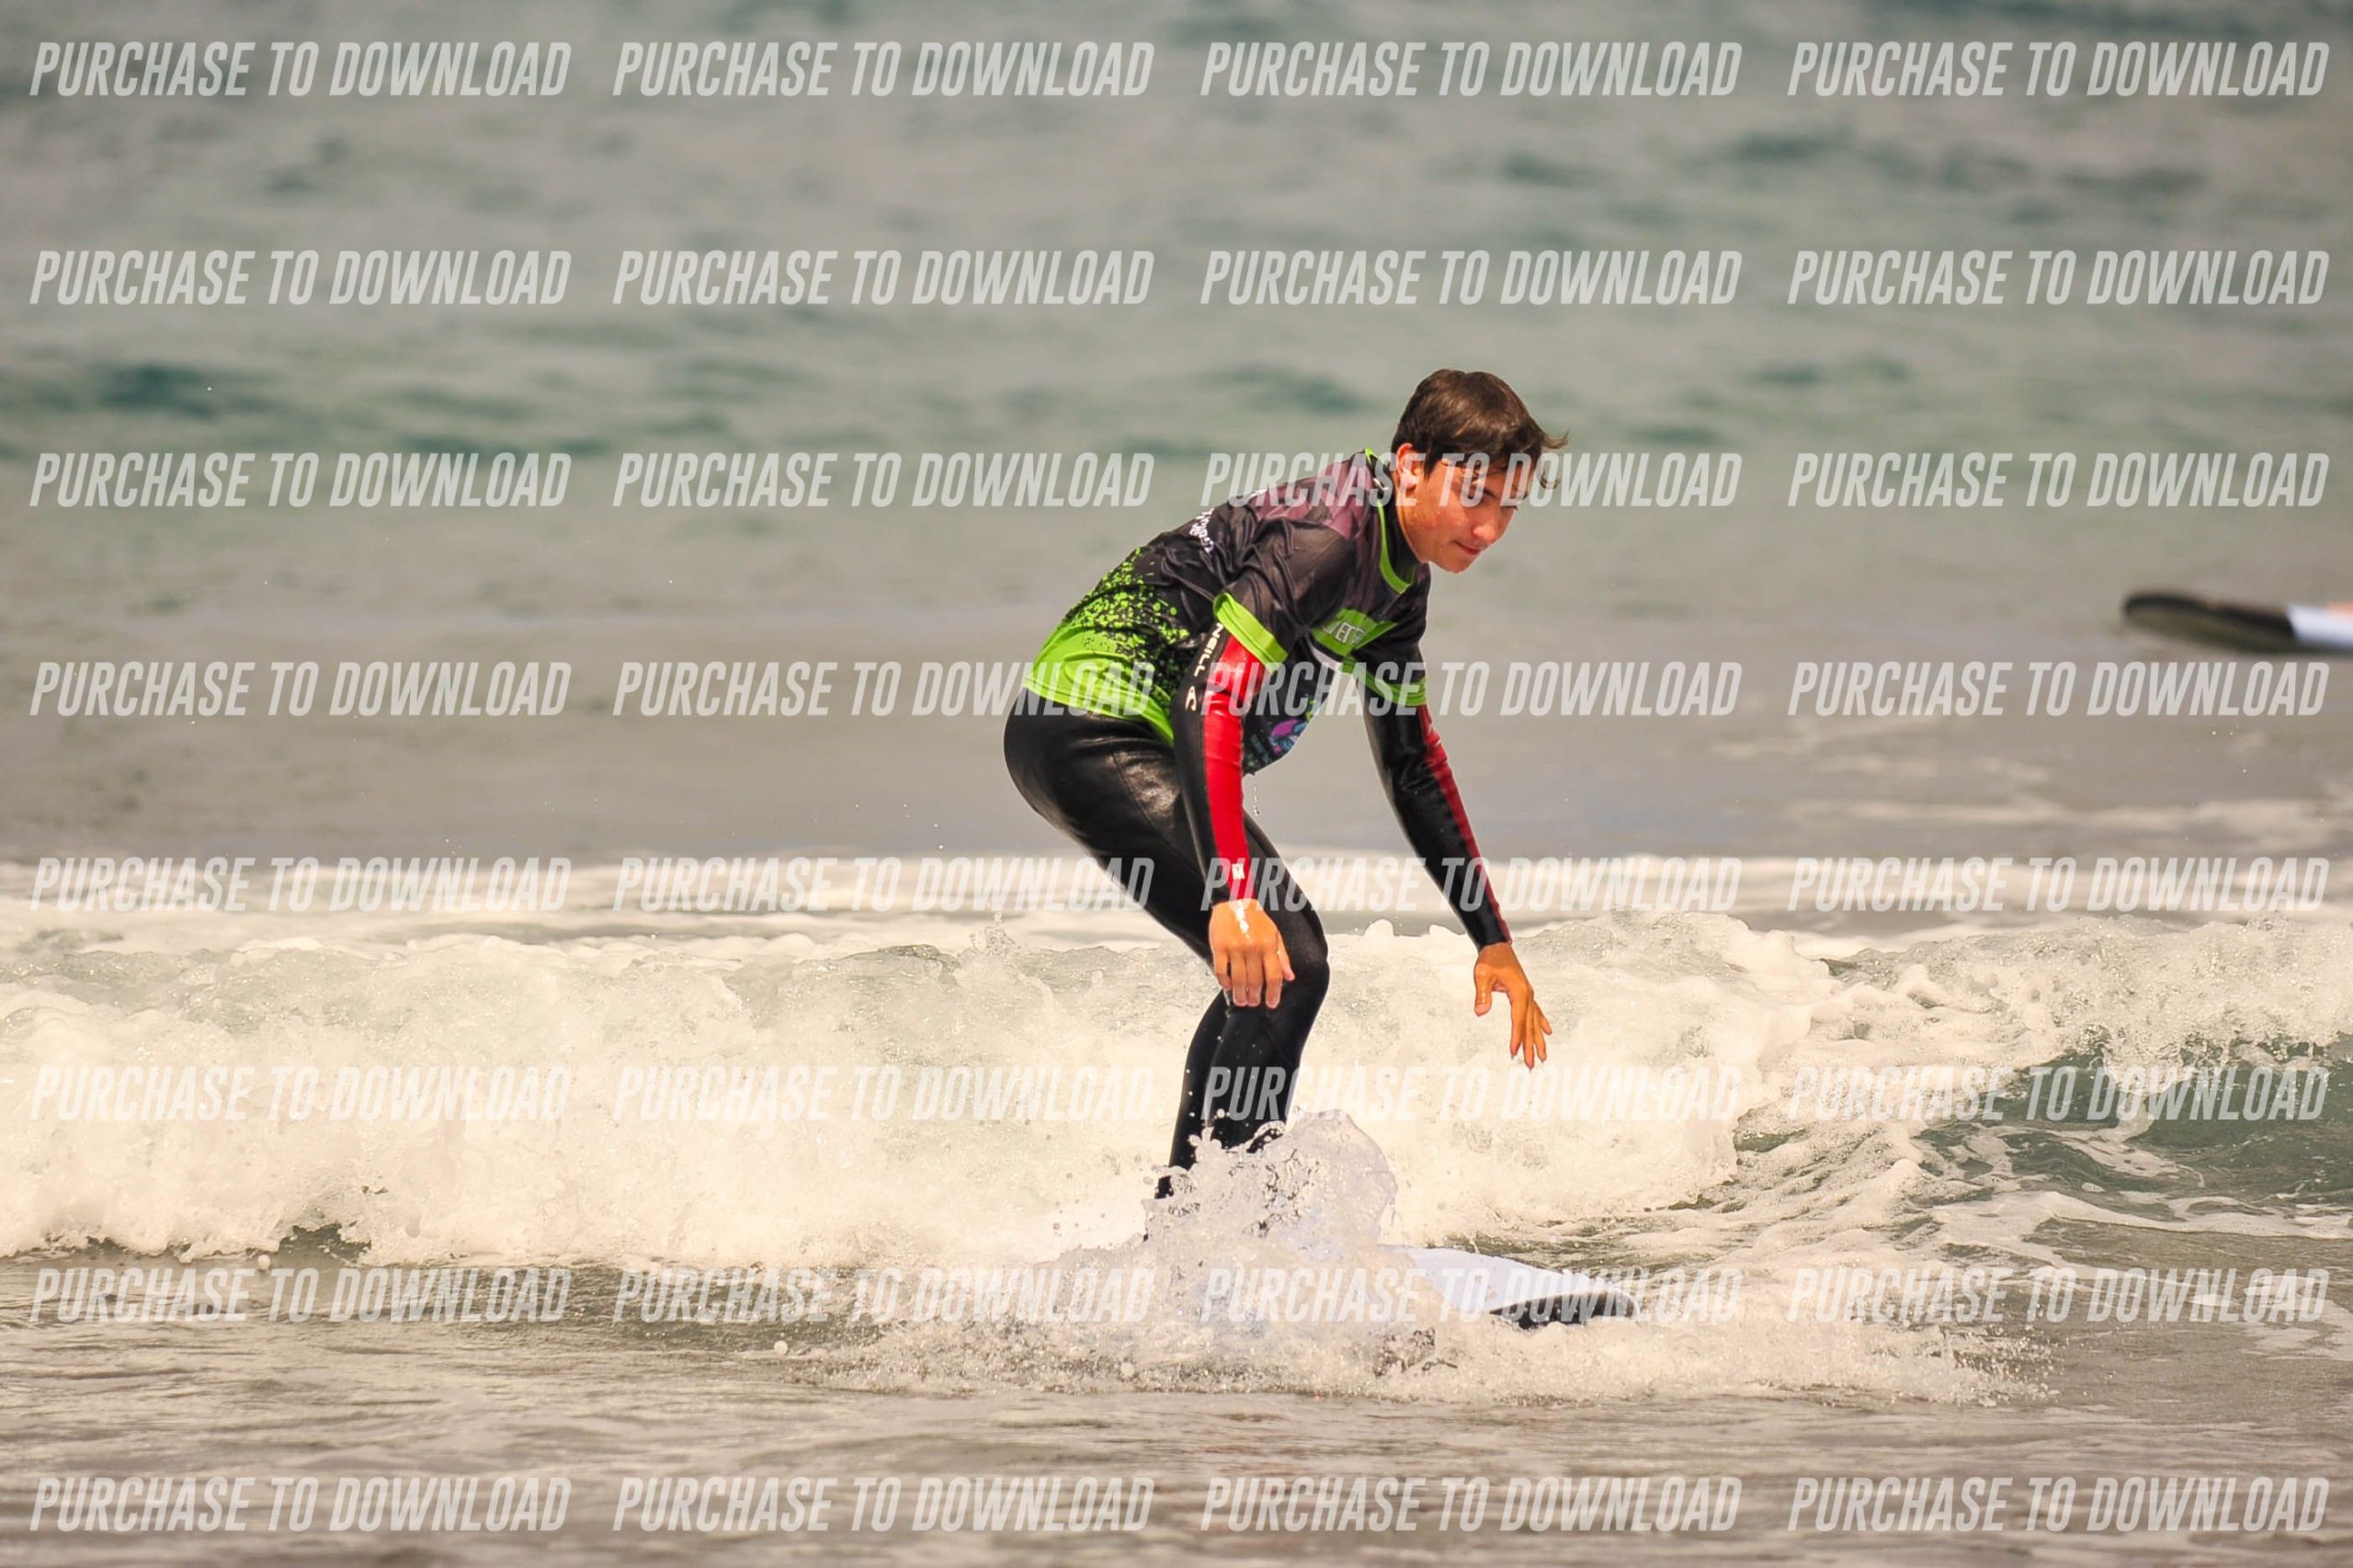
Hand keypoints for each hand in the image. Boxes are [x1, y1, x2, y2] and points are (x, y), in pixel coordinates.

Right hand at [1209, 898, 1292, 1007]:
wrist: (1235, 901)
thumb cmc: (1256, 918)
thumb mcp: (1275, 934)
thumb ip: (1282, 957)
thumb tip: (1289, 977)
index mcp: (1268, 945)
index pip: (1273, 976)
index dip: (1273, 993)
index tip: (1271, 1003)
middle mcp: (1253, 948)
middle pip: (1255, 981)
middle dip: (1255, 996)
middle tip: (1253, 1003)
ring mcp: (1235, 948)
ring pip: (1238, 979)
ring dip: (1240, 994)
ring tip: (1241, 1001)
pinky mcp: (1219, 947)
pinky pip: (1222, 971)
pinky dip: (1225, 982)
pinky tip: (1228, 986)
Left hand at [1473, 941, 1550, 1068]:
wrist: (1497, 946)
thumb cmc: (1490, 959)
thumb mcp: (1482, 975)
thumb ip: (1482, 994)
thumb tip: (1480, 1012)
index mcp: (1519, 992)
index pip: (1518, 1020)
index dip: (1516, 1037)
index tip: (1514, 1051)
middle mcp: (1528, 995)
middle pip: (1529, 1025)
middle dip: (1531, 1046)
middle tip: (1531, 1064)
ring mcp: (1529, 994)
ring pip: (1535, 1021)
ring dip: (1539, 1039)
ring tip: (1544, 1055)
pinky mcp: (1526, 993)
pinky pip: (1537, 1012)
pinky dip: (1542, 1023)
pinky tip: (1548, 1031)